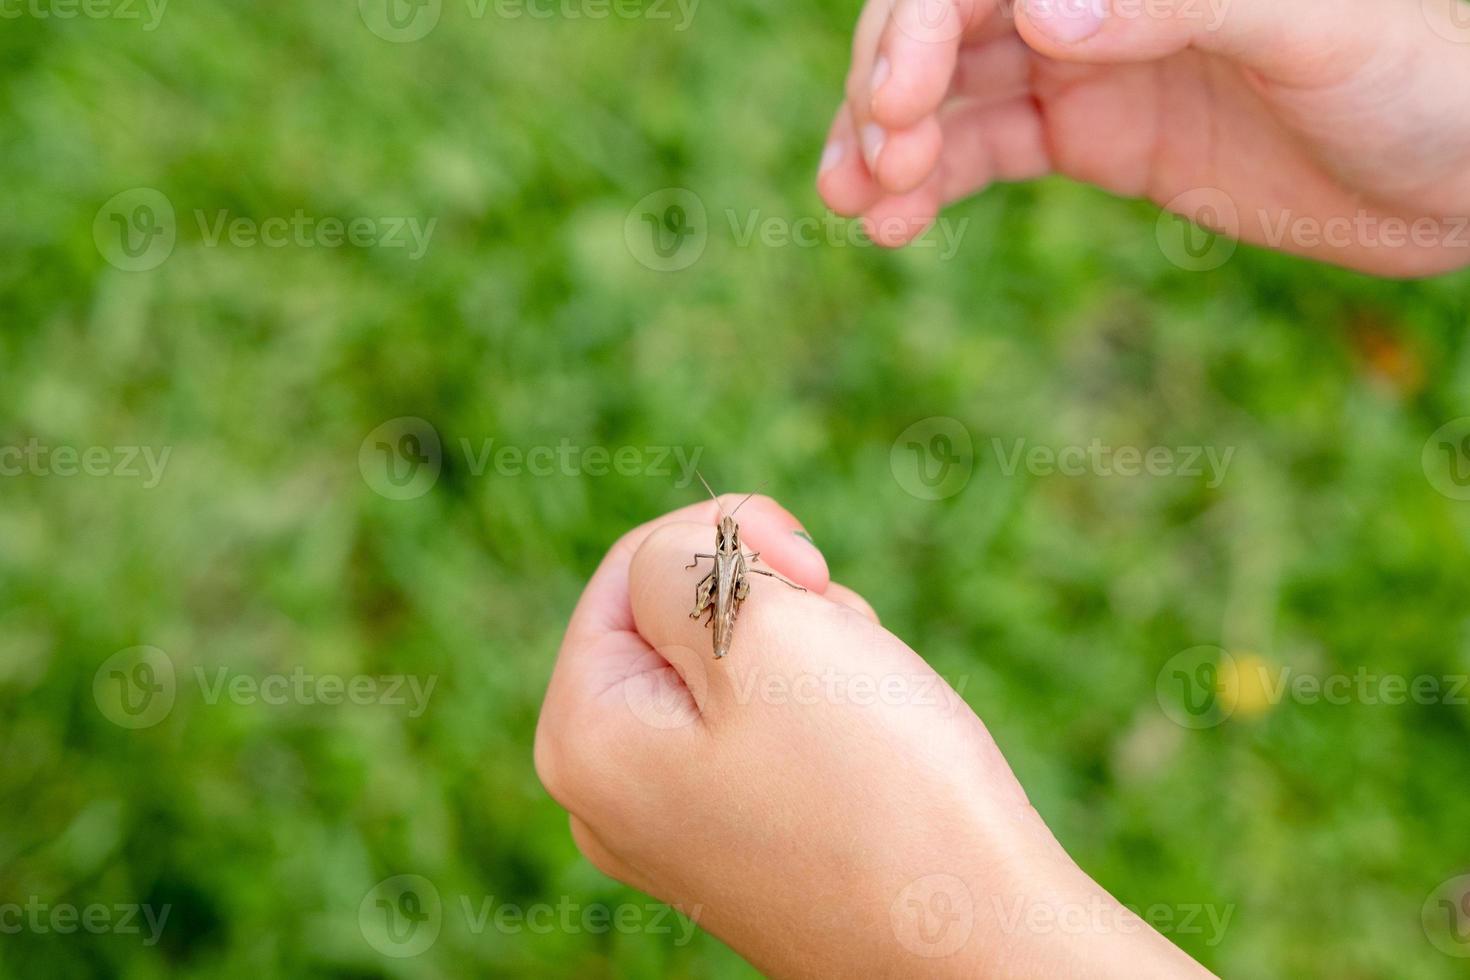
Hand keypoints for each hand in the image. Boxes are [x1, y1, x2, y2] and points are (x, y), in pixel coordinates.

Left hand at [535, 495, 1212, 977]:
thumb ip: (677, 560)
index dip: (731, 541)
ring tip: (867, 710)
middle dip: (774, 606)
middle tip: (842, 651)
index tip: (812, 577)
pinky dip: (828, 710)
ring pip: (737, 667)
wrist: (983, 944)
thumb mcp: (759, 628)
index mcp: (585, 735)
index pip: (634, 564)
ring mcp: (677, 825)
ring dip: (811, 654)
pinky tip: (875, 751)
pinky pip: (769, 731)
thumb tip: (670, 562)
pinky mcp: (746, 844)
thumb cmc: (876, 782)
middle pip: (680, 617)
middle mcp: (610, 791)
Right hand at [817, 0, 1469, 275]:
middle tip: (868, 165)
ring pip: (950, 88)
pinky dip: (931, 184)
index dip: (920, 22)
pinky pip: (985, 149)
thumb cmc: (1423, 75)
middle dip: (889, 84)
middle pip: (947, 19)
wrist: (1462, 177)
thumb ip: (1178, 2)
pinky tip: (891, 223)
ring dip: (888, 142)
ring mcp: (1090, 61)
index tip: (897, 101)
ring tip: (856, 204)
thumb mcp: (1314, 26)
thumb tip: (1040, 10)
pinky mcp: (1095, 134)